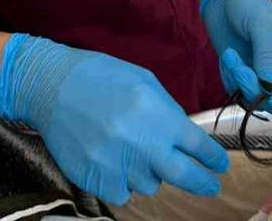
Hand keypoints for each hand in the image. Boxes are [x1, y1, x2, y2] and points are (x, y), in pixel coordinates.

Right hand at [0, 34, 229, 205]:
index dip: (213, 158)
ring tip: (132, 150)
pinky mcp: (95, 179)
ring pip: (150, 185)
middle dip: (203, 183)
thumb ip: (168, 112)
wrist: (51, 87)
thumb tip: (185, 138)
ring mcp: (118, 165)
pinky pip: (122, 194)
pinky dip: (124, 183)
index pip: (199, 146)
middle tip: (211, 187)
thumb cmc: (101, 78)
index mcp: (159, 116)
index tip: (219, 165)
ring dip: (150, 173)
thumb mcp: (145, 83)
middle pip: (185, 176)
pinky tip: (115, 162)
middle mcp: (141, 144)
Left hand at [198, 0, 271, 117]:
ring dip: (241, 84)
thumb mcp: (265, 31)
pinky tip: (228, 58)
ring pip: (258, 103)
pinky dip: (230, 80)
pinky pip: (240, 95)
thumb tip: (271, 93)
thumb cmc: (252, 6)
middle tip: (242, 71)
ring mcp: (266, 78)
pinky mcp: (246, 79)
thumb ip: (269, 63)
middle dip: (259, 92)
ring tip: (231, 57)